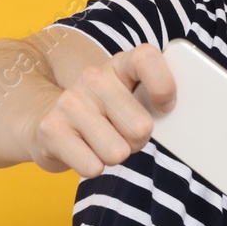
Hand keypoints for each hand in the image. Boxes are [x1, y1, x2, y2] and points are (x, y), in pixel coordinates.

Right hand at [25, 43, 175, 177]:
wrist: (50, 124)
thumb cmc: (103, 115)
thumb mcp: (129, 98)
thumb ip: (153, 101)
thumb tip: (176, 120)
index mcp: (119, 65)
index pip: (147, 58)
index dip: (163, 86)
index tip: (164, 107)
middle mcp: (92, 78)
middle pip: (141, 127)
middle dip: (136, 141)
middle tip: (121, 133)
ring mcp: (69, 102)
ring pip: (117, 152)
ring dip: (113, 155)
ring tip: (99, 142)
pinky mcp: (51, 130)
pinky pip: (93, 167)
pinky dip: (92, 167)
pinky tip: (82, 151)